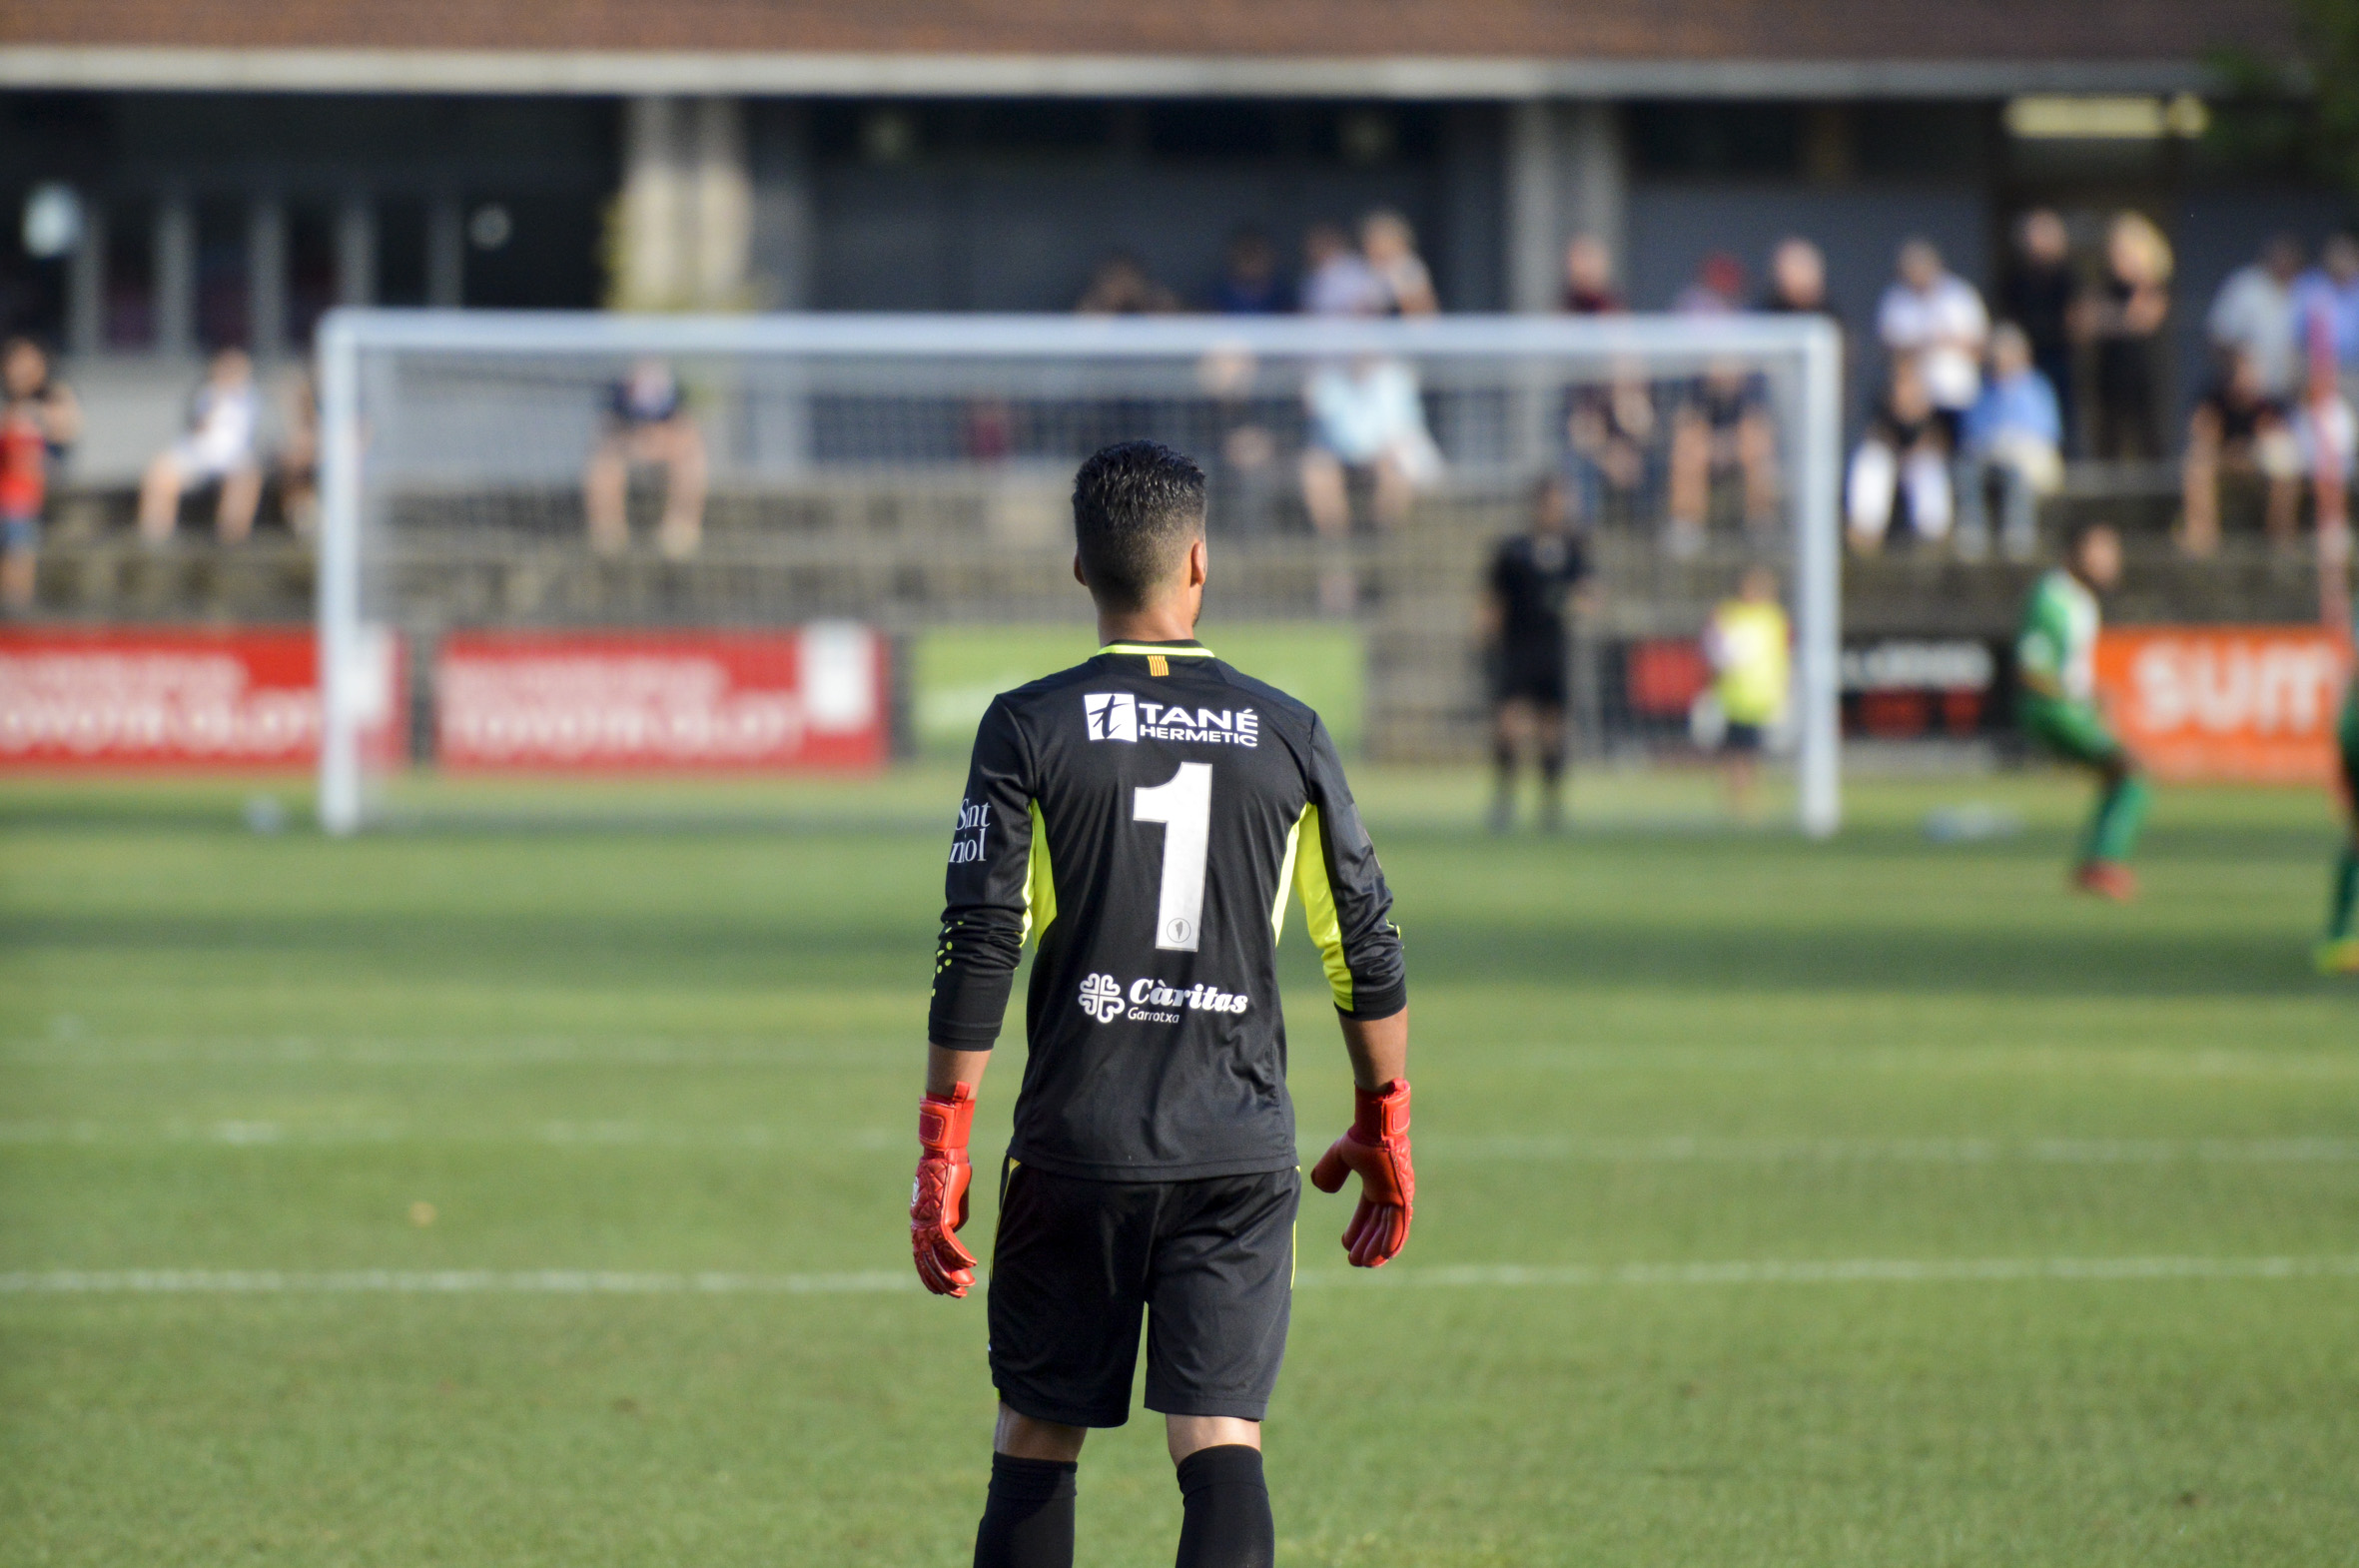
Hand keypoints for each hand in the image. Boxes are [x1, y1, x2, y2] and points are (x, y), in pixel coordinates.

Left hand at [910, 1082, 978, 1296]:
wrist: (944, 1152)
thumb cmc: (949, 1171)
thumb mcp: (952, 1202)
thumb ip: (952, 1220)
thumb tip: (953, 1232)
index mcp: (921, 1225)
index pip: (923, 1258)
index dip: (933, 1276)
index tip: (946, 1289)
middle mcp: (920, 1227)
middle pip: (928, 1263)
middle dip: (944, 1282)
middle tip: (959, 1295)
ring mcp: (929, 1223)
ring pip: (937, 1258)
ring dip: (952, 1274)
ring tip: (966, 1286)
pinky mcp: (940, 1216)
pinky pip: (949, 1243)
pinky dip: (961, 1255)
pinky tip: (972, 1264)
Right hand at [1309, 1079, 1413, 1267]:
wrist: (1374, 1129)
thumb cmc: (1360, 1138)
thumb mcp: (1339, 1157)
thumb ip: (1330, 1171)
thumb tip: (1322, 1186)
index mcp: (1376, 1183)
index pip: (1368, 1213)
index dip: (1357, 1229)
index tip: (1345, 1243)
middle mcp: (1388, 1192)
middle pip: (1378, 1225)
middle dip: (1365, 1244)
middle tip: (1354, 1261)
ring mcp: (1396, 1196)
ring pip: (1387, 1230)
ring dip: (1376, 1248)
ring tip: (1363, 1264)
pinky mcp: (1401, 1198)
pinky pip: (1398, 1226)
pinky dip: (1392, 1241)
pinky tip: (1384, 1257)